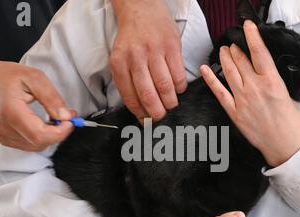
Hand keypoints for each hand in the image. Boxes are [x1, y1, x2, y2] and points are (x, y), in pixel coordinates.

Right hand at [0, 54, 75, 150]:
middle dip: (59, 132)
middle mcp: (5, 128)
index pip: (41, 135)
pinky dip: (41, 136)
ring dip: (51, 134)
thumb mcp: (33, 77)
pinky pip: (29, 144)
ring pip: (37, 145)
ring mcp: (3, 136)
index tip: (70, 120)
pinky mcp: (4, 139)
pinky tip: (42, 122)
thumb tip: (66, 116)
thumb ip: (52, 98)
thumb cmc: (3, 76)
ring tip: (54, 116)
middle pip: (40, 142)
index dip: (60, 131)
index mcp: (11, 112)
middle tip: (67, 116)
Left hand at [110, 0, 186, 121]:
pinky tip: (177, 88)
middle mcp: (136, 58)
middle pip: (148, 95)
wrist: (141, 7)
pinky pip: (179, 74)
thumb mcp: (120, 57)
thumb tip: (139, 109)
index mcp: (119, 63)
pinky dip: (180, 87)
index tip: (145, 121)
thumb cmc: (131, 38)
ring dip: (170, 101)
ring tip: (170, 104)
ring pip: (165, 87)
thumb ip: (126, 80)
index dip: (140, 113)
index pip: (130, 97)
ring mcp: (155, 51)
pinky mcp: (171, 46)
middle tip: (160, 117)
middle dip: (156, 113)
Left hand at [201, 21, 299, 166]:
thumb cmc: (291, 122)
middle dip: (235, 48)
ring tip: (222, 50)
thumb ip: (271, 81)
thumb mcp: (287, 93)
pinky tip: (204, 69)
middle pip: (241, 60)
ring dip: (224, 58)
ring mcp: (242, 100)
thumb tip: (260, 71)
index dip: (251, 35)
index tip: (247, 26)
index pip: (258, 51)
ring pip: (229, 72)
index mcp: (272, 81)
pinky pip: (219, 92)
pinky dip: (211, 79)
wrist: (286, 146)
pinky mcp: (234, 112)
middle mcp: (255, 87)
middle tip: (232, 43)